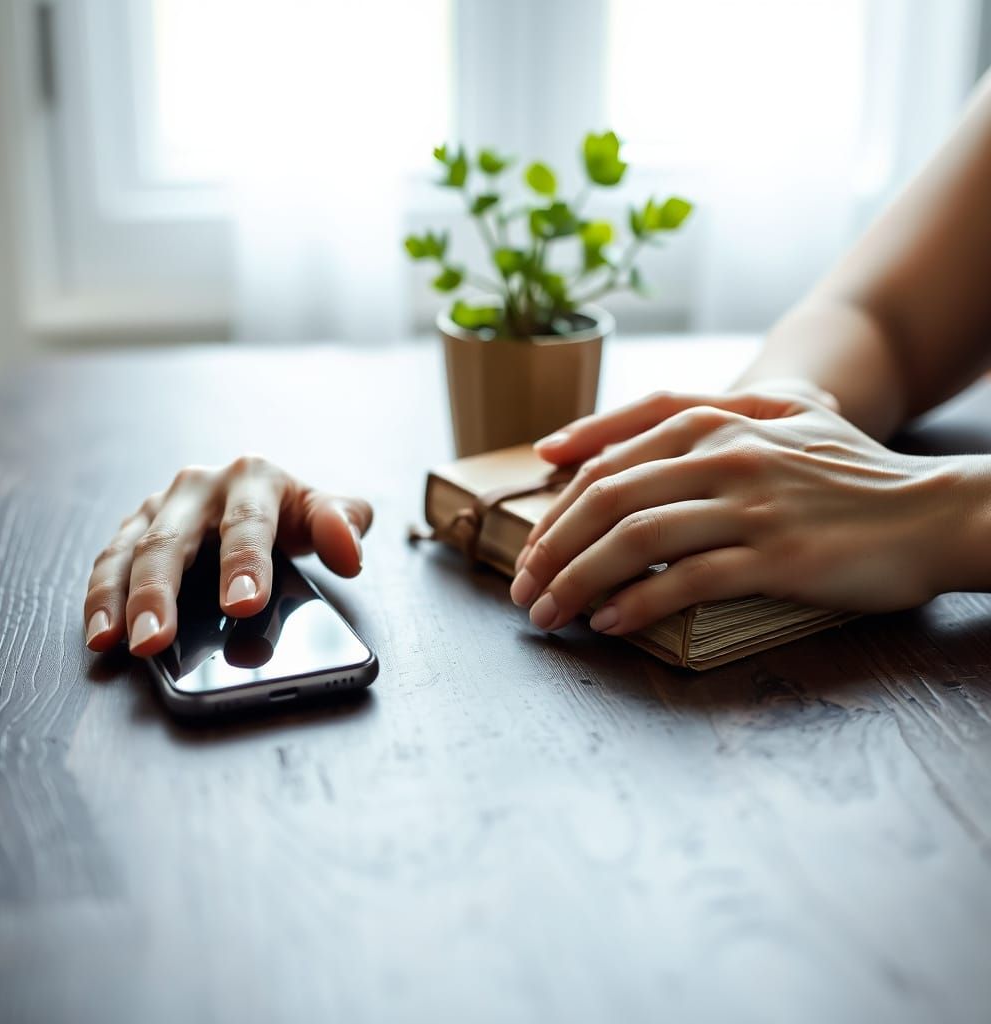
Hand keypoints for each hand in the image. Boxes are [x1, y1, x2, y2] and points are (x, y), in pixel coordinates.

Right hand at [84, 456, 372, 655]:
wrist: (262, 496)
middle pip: (173, 539)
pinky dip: (100, 598)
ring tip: (115, 642)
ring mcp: (162, 507)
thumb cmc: (293, 512)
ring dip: (119, 599)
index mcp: (253, 477)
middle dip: (161, 591)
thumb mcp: (326, 512)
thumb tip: (349, 552)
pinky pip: (109, 562)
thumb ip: (345, 524)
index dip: (245, 565)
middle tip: (156, 638)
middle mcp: (200, 486)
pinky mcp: (135, 529)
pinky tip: (100, 634)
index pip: (247, 524)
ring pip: (130, 551)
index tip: (243, 607)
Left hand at [510, 389, 979, 634]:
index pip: (609, 458)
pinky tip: (609, 622)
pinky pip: (686, 581)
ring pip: (634, 539)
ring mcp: (750, 503)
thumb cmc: (848, 474)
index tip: (530, 541)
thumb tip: (617, 459)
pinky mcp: (776, 555)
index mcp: (716, 421)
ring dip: (577, 580)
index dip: (558, 503)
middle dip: (551, 548)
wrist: (933, 510)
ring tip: (548, 613)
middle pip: (607, 498)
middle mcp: (725, 454)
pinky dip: (638, 604)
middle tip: (524, 587)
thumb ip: (705, 421)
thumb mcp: (780, 422)